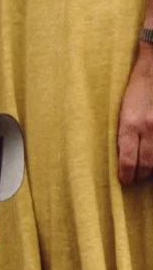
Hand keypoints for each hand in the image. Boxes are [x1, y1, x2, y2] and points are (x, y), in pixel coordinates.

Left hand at [118, 44, 152, 183]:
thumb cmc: (135, 89)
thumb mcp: (122, 110)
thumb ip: (124, 132)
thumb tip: (123, 155)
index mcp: (129, 125)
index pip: (127, 161)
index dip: (126, 176)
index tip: (125, 180)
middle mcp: (147, 128)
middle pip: (146, 165)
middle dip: (140, 175)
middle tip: (136, 178)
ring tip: (147, 171)